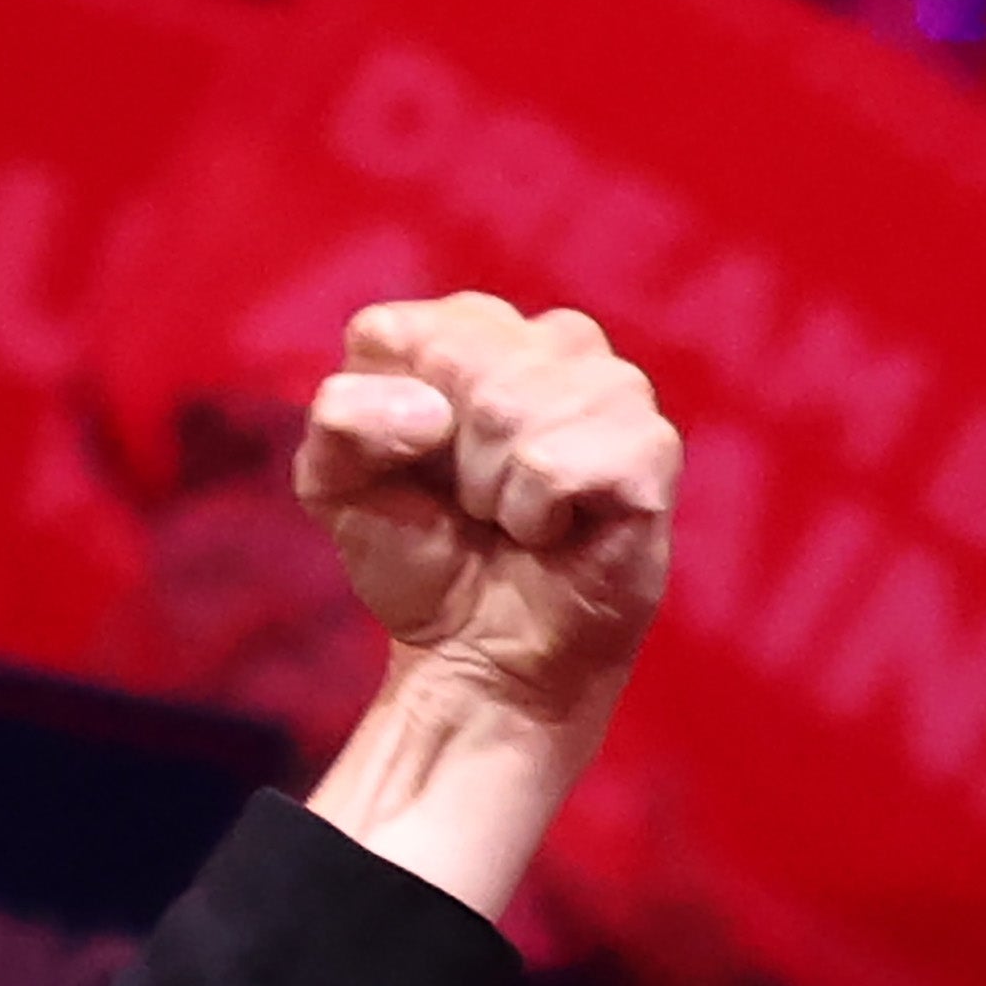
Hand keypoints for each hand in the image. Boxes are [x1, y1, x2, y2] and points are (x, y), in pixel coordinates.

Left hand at [291, 298, 678, 920]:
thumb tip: (430, 414)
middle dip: (441, 457)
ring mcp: (614, 387)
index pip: (393, 334)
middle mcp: (550, 340)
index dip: (382, 421)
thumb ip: (339, 419)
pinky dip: (533, 516)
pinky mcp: (650, 448)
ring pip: (506, 409)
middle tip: (469, 503)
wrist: (479, 656)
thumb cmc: (418, 560)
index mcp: (468, 330)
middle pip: (456, 360)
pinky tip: (554, 530)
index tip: (411, 470)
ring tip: (510, 517)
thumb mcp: (334, 484)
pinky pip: (554, 464)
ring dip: (488, 491)